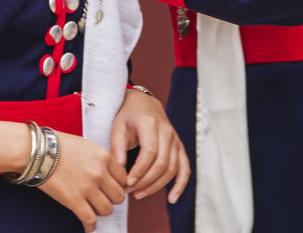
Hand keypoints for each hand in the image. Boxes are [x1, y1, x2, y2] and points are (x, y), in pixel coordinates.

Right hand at [37, 132, 127, 231]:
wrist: (38, 151)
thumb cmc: (60, 146)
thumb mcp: (88, 146)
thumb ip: (101, 161)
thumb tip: (109, 176)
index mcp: (105, 157)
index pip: (123, 178)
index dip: (118, 186)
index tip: (112, 189)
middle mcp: (100, 173)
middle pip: (118, 196)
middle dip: (111, 200)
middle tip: (103, 199)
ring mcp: (87, 187)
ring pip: (107, 210)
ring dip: (101, 212)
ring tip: (93, 210)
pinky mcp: (74, 200)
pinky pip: (90, 219)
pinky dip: (90, 226)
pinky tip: (88, 226)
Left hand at [110, 88, 190, 202]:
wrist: (144, 104)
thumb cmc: (128, 116)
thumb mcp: (118, 127)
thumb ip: (117, 148)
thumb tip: (119, 170)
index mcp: (151, 124)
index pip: (150, 152)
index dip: (139, 170)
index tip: (127, 182)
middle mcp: (167, 132)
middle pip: (162, 163)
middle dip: (145, 181)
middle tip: (129, 191)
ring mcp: (175, 140)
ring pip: (172, 168)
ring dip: (157, 185)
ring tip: (139, 194)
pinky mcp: (179, 147)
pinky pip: (184, 167)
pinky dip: (181, 184)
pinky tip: (172, 198)